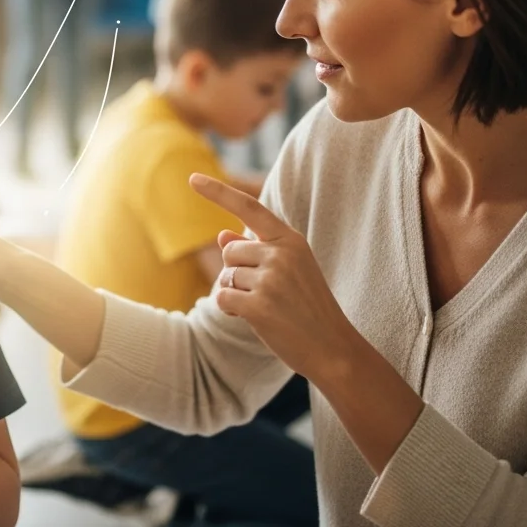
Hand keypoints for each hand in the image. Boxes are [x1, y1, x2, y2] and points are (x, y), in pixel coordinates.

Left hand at [190, 173, 357, 387]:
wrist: (334, 349)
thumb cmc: (308, 307)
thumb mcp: (290, 269)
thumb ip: (256, 250)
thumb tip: (222, 235)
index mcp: (290, 239)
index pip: (248, 207)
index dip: (218, 191)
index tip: (192, 178)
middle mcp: (281, 254)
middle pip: (229, 251)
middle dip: (236, 271)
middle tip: (264, 292)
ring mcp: (271, 280)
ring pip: (226, 276)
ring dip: (236, 293)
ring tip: (266, 307)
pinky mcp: (259, 306)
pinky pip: (223, 298)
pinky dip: (230, 309)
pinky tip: (254, 318)